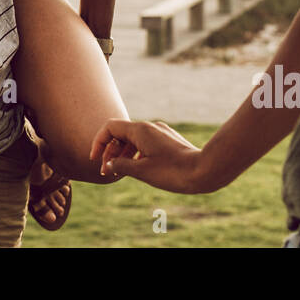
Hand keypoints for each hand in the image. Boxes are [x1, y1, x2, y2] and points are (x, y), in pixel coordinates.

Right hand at [88, 119, 203, 192]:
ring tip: (118, 172)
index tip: (95, 159)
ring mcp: (160, 133)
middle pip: (120, 134)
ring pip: (133, 139)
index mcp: (140, 130)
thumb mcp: (142, 171)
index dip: (98, 142)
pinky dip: (135, 153)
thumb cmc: (172, 172)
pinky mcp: (168, 140)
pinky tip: (136, 168)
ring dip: (122, 154)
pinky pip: (145, 143)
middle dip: (110, 152)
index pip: (110, 128)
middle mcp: (149, 127)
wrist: (204, 170)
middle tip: (106, 171)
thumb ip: (121, 166)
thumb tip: (109, 164)